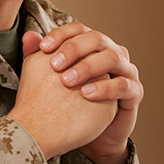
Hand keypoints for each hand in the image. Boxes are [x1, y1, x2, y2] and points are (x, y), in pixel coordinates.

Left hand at [28, 23, 142, 163]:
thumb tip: (28, 37)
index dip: (61, 34)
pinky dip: (105, 88)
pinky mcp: (134, 91)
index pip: (79, 29)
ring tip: (67, 81)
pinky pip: (123, 85)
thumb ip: (40, 59)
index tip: (42, 48)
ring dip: (89, 66)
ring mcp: (126, 70)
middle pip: (97, 38)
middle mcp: (112, 52)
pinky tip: (85, 95)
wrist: (91, 134)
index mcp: (92, 46)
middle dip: (74, 49)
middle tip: (54, 65)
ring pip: (113, 57)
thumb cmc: (71, 103)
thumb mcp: (52, 80)